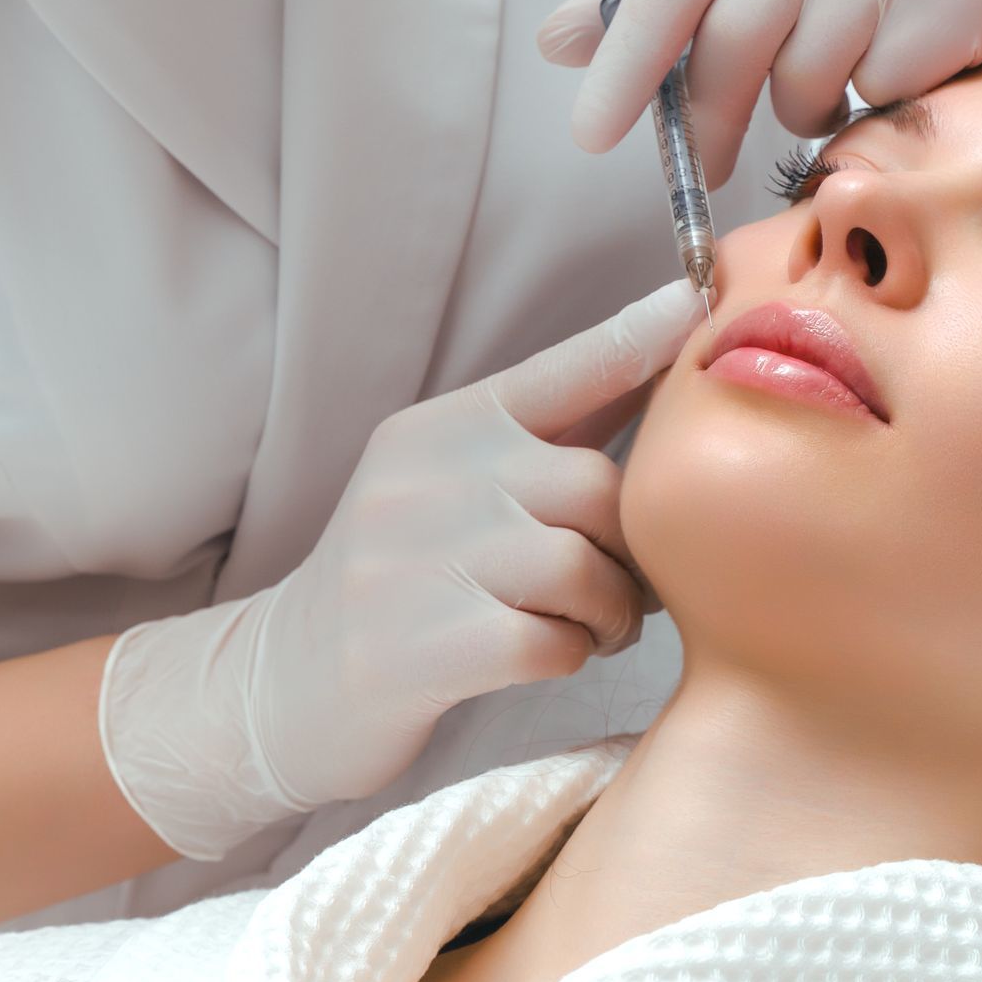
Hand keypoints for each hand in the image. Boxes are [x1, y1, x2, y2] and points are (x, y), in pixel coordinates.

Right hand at [99, 280, 704, 858]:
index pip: (563, 368)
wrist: (282, 681)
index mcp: (443, 428)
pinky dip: (568, 656)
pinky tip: (541, 657)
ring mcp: (417, 560)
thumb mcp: (449, 485)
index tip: (698, 299)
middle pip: (599, 487)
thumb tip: (655, 369)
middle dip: (629, 548)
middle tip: (616, 588)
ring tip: (582, 627)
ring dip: (608, 613)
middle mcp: (427, 477)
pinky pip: (553, 642)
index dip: (639, 334)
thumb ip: (543, 440)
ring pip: (585, 568)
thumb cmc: (397, 581)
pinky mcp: (422, 646)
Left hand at [536, 0, 981, 182]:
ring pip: (807, 83)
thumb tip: (558, 40)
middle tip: (712, 158)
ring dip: (811, 103)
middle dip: (713, 119)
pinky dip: (881, 104)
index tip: (591, 132)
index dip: (626, 63)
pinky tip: (912, 61)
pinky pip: (881, 97)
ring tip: (851, 63)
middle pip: (734, 44)